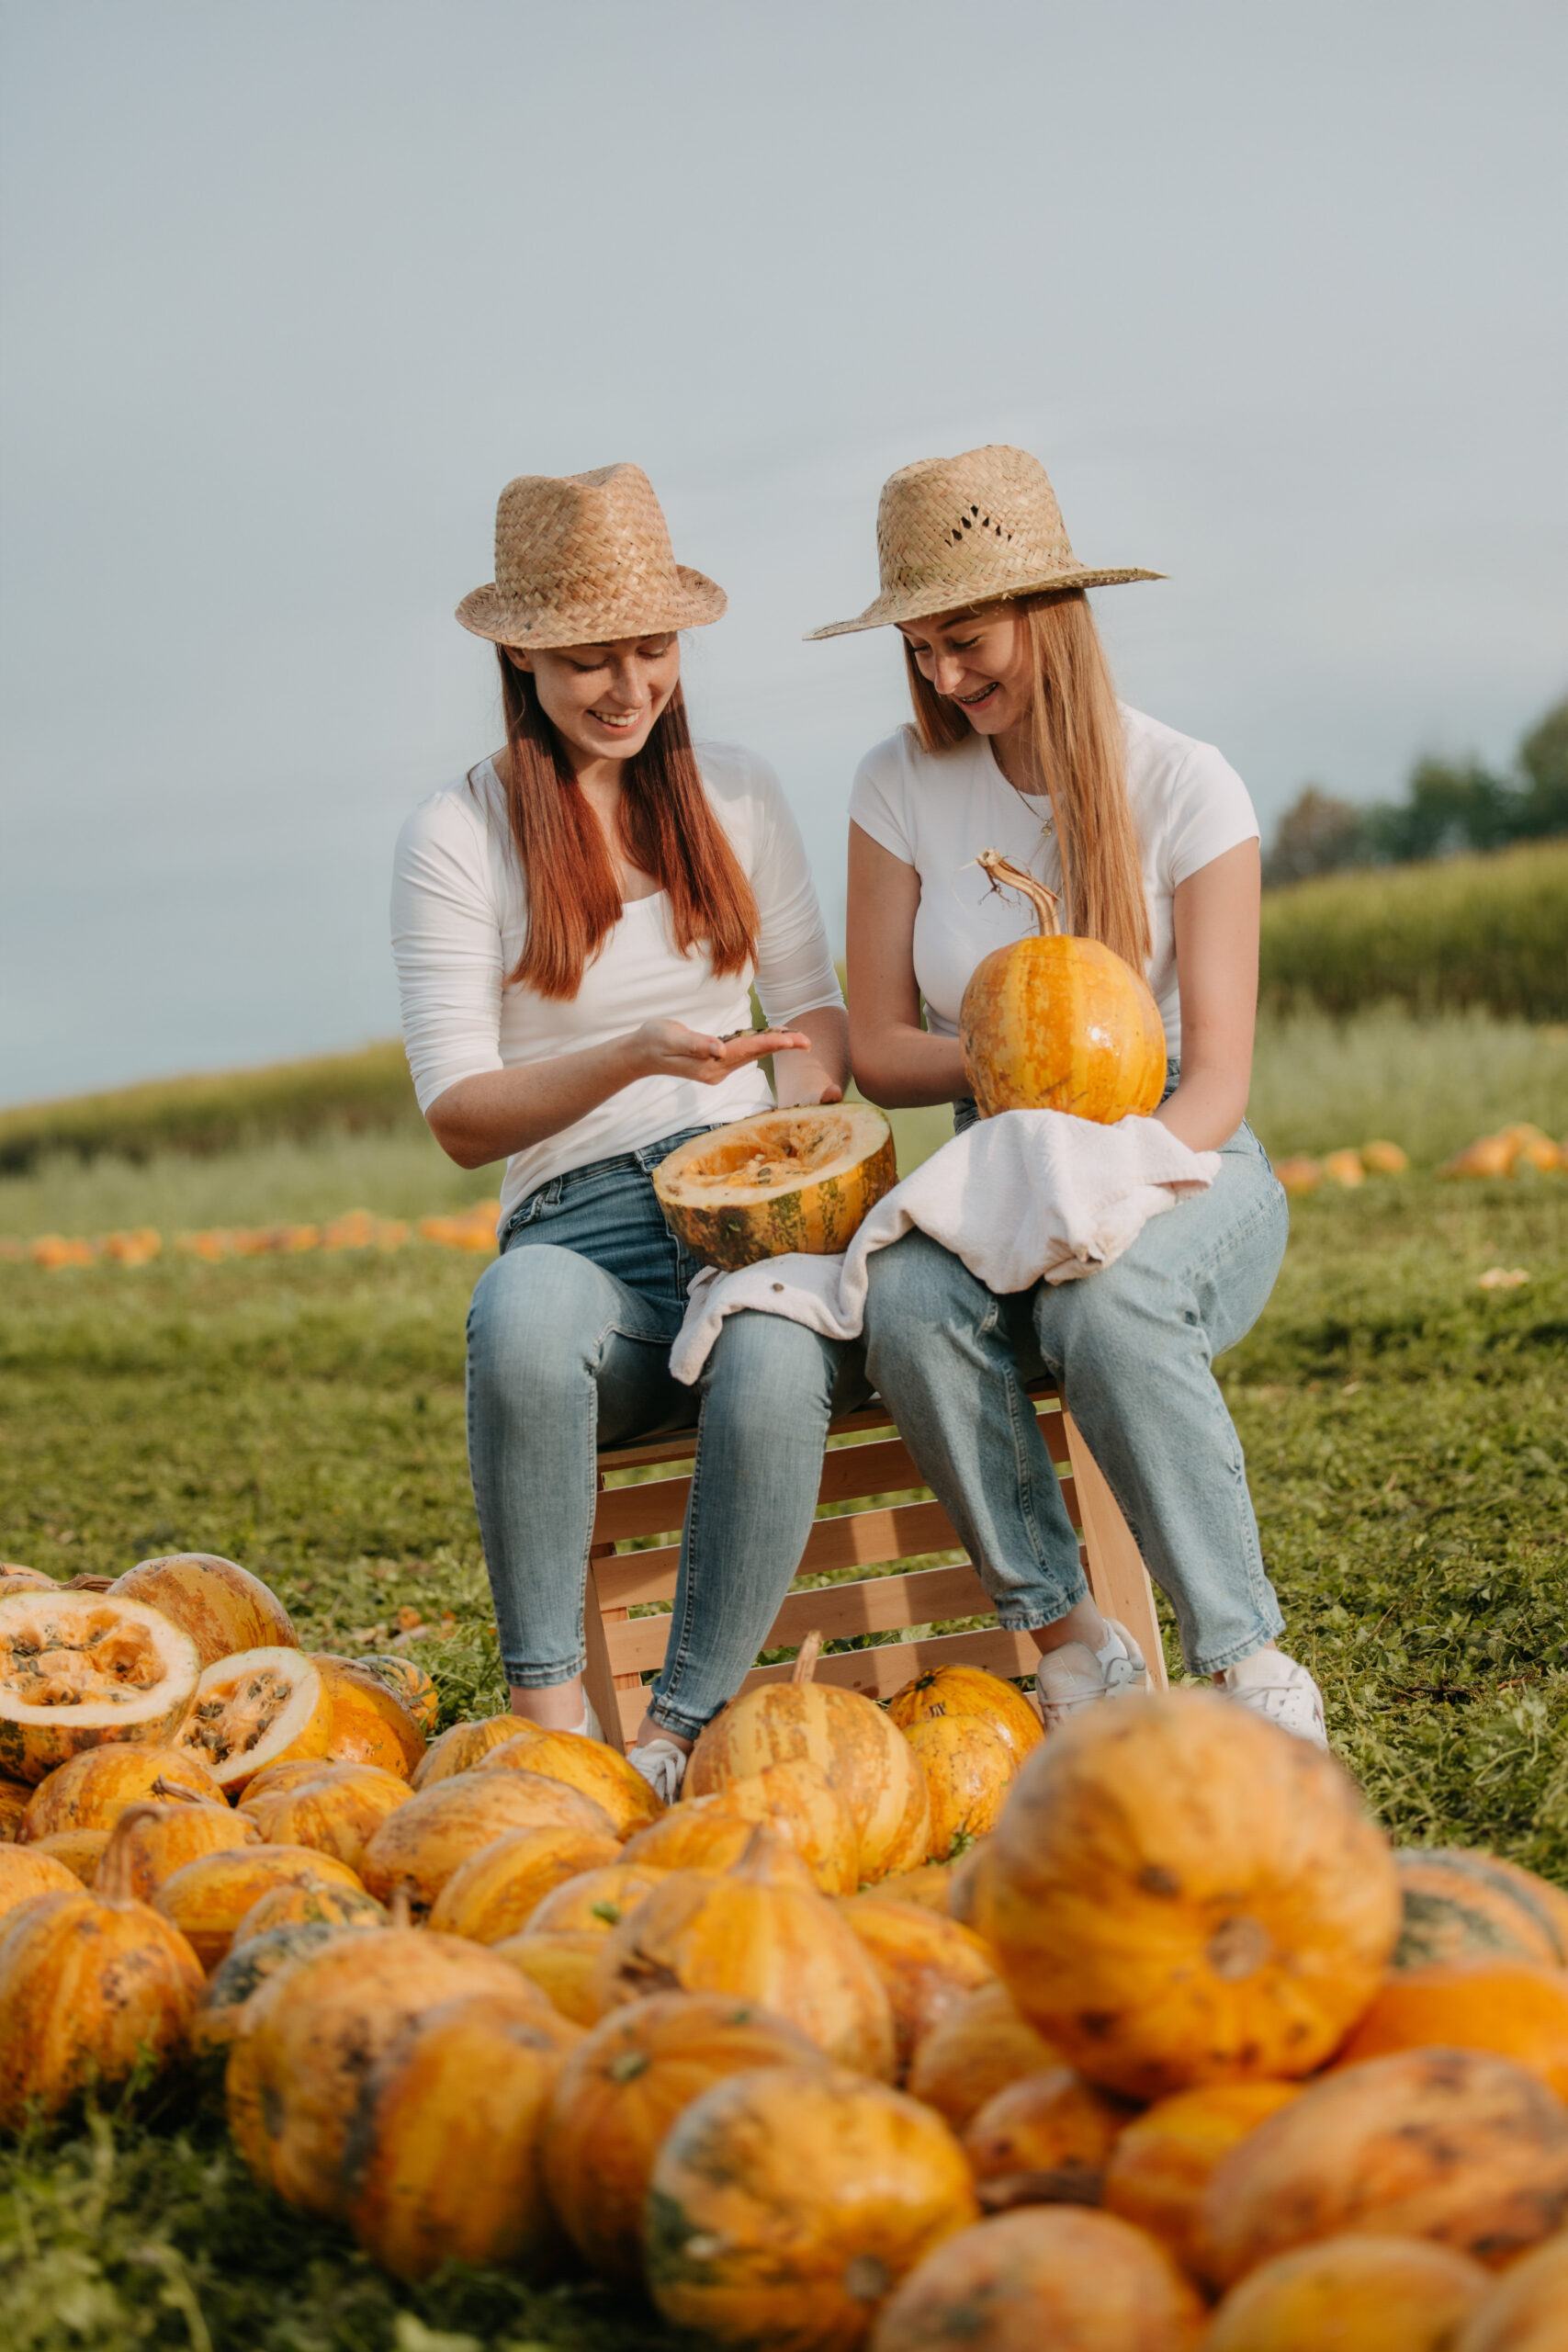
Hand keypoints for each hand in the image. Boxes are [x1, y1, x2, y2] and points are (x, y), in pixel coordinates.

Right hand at [627, 1020, 810, 1087]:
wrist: (639, 1053)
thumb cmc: (653, 1040)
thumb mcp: (672, 1038)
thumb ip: (696, 1043)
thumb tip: (721, 1050)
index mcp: (710, 1064)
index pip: (747, 1051)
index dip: (772, 1043)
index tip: (794, 1040)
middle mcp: (717, 1070)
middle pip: (755, 1054)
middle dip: (781, 1046)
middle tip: (807, 1040)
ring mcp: (717, 1068)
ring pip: (751, 1054)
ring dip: (773, 1045)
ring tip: (796, 1038)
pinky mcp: (715, 1063)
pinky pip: (742, 1053)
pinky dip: (758, 1045)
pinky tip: (771, 1039)